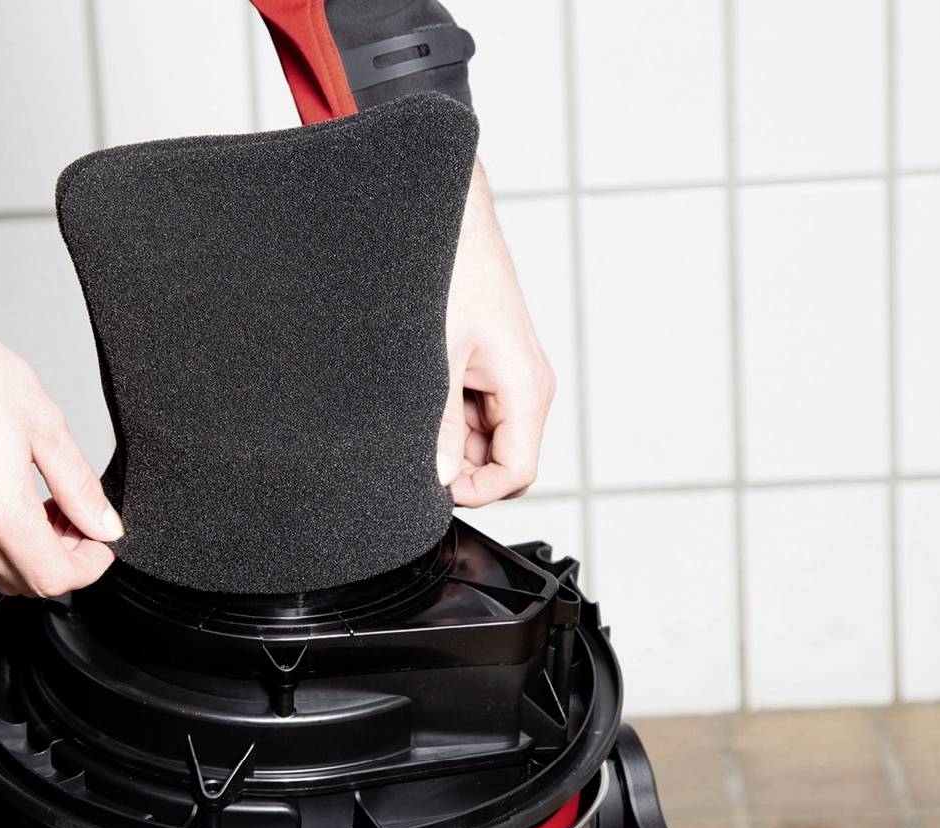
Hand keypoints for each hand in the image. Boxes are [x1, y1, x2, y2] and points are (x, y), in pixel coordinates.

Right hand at [0, 242, 120, 596]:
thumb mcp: (45, 424)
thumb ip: (79, 485)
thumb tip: (104, 525)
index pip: (52, 578)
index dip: (89, 567)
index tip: (103, 539)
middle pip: (27, 584)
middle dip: (65, 562)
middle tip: (81, 518)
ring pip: (1, 572)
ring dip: (36, 554)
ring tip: (52, 505)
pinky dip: (9, 540)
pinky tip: (22, 499)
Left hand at [438, 160, 555, 506]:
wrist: (452, 222)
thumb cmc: (456, 273)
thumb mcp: (439, 358)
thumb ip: (440, 425)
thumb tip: (440, 478)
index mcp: (527, 389)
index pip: (518, 474)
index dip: (476, 492)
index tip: (432, 489)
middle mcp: (526, 388)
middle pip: (500, 463)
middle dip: (459, 468)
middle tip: (414, 450)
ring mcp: (507, 380)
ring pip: (481, 441)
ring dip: (447, 440)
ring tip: (412, 407)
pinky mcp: (487, 370)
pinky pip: (470, 414)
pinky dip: (443, 416)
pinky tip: (417, 391)